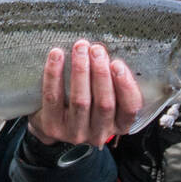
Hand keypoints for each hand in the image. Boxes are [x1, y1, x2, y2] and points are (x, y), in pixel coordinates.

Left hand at [26, 40, 142, 147]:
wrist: (51, 122)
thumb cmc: (86, 101)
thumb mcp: (106, 97)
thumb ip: (112, 82)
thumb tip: (109, 51)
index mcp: (118, 125)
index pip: (130, 109)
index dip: (125, 86)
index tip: (117, 64)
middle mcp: (99, 133)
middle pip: (104, 103)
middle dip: (101, 73)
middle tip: (96, 50)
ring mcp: (75, 133)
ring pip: (80, 100)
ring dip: (81, 70)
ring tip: (80, 48)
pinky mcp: (52, 128)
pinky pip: (53, 98)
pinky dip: (54, 74)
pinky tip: (56, 55)